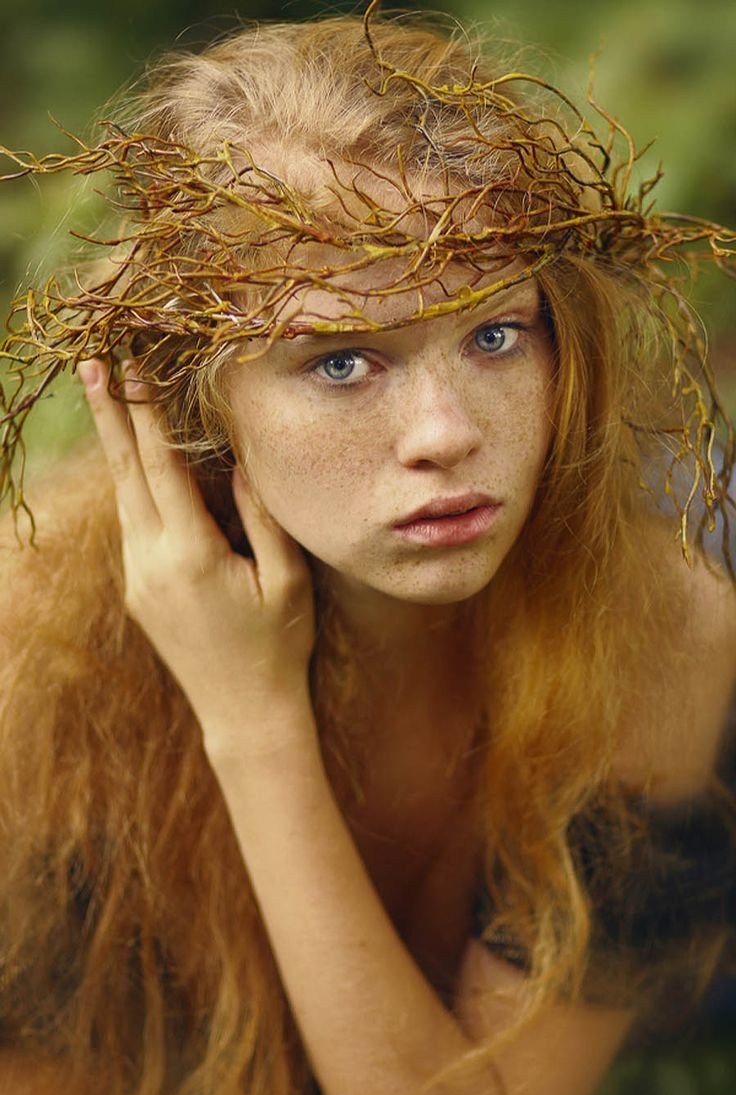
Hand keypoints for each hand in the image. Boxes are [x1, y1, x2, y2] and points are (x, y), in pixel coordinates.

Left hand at [79, 359, 315, 755]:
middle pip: (124, 473)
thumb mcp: (288, 581)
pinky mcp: (138, 592)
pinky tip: (134, 466)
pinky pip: (131, 526)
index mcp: (191, 554)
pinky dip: (129, 485)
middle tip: (91, 364)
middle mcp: (152, 562)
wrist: (245, 714)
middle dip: (109, 415)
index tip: (134, 370)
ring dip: (115, 448)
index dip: (147, 415)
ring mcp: (138, 579)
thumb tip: (240, 462)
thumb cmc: (279, 646)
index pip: (161, 467)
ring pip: (122, 498)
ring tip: (106, 401)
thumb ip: (264, 517)